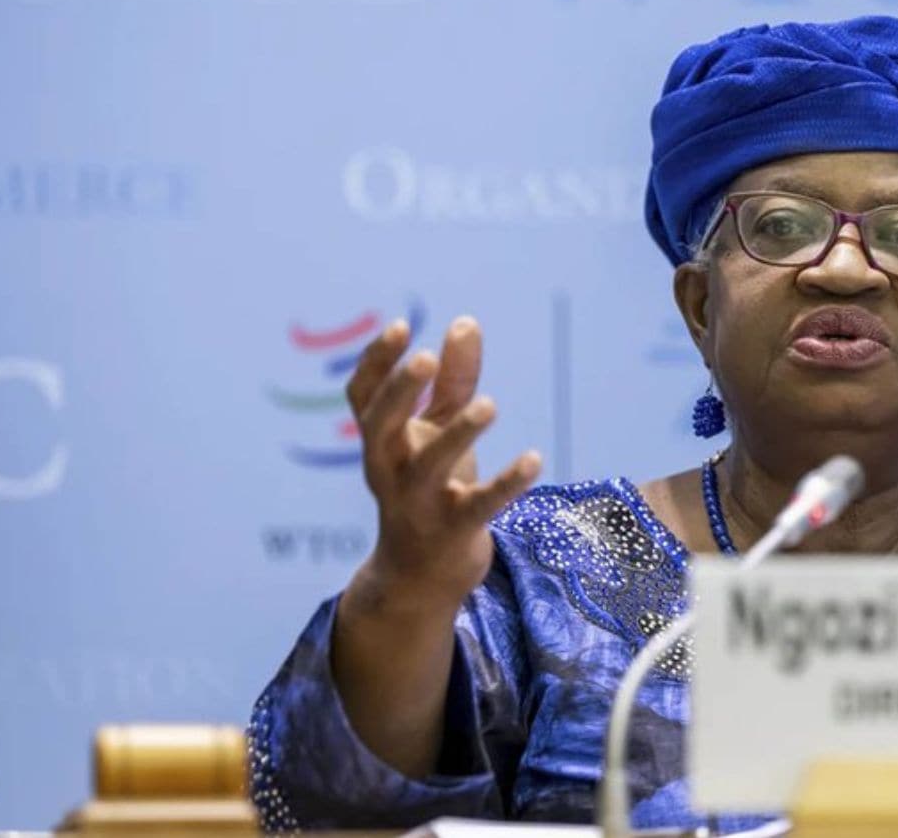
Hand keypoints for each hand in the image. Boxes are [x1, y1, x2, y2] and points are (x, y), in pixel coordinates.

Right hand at [346, 315, 541, 607]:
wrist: (421, 576)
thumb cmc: (430, 489)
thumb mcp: (437, 433)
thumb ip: (452, 380)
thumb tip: (466, 322)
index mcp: (382, 442)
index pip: (362, 396)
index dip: (375, 362)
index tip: (401, 327)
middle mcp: (389, 471)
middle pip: (380, 426)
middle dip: (400, 392)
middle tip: (426, 359)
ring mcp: (418, 503)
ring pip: (429, 467)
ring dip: (458, 434)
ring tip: (489, 404)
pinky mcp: (452, 531)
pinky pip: (479, 505)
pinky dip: (506, 483)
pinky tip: (534, 459)